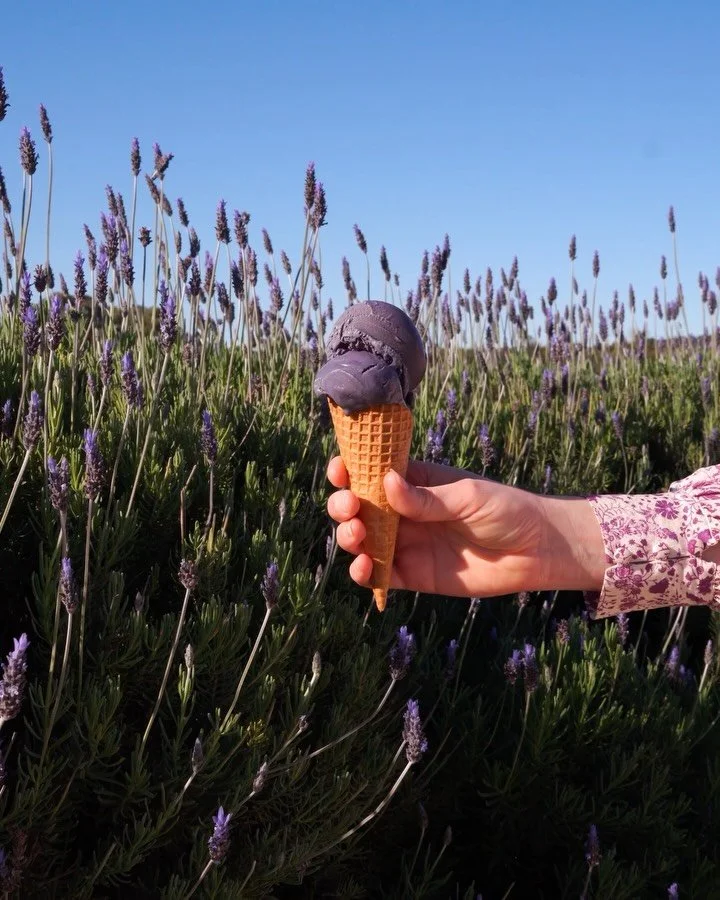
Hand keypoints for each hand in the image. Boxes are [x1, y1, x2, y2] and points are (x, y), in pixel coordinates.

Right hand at [326, 457, 605, 597]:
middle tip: (350, 509)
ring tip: (356, 536)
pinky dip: (364, 573)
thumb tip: (385, 482)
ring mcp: (406, 543)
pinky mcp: (413, 575)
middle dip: (343, 505)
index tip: (340, 471)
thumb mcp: (468, 497)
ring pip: (362, 541)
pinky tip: (364, 568)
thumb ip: (427, 498)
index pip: (372, 473)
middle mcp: (404, 512)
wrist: (536, 551)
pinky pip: (380, 575)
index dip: (350, 470)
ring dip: (348, 537)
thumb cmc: (506, 510)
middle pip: (358, 507)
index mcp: (415, 481)